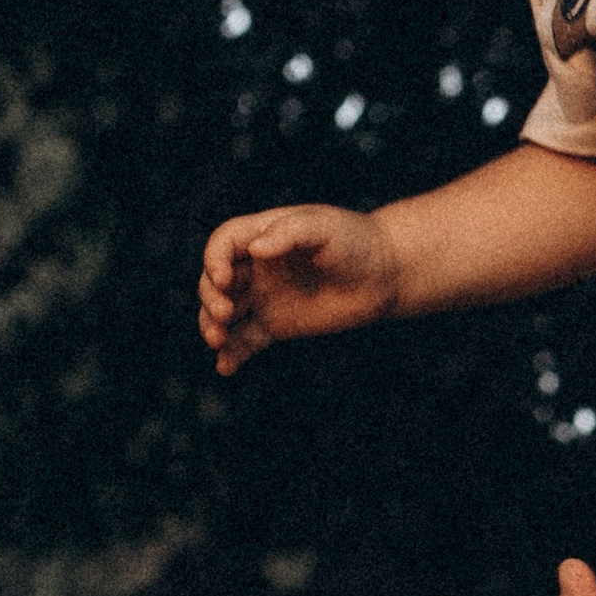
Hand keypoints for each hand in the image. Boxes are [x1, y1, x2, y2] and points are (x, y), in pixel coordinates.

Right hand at [198, 203, 398, 375]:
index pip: (223, 244)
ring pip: (223, 312)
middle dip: (210, 297)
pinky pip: (245, 340)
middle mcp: (256, 267)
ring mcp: (264, 297)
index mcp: (262, 235)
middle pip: (214, 281)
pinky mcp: (276, 325)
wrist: (385, 275)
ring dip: (212, 325)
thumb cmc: (355, 242)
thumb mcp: (325, 228)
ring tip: (218, 341)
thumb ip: (290, 232)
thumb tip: (256, 248)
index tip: (224, 279)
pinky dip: (232, 354)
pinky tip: (226, 367)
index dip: (214, 260)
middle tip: (225, 313)